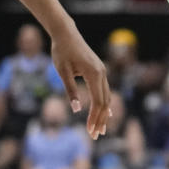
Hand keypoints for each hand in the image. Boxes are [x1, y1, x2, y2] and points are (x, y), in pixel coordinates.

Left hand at [49, 23, 110, 138]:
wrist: (66, 33)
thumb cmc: (61, 51)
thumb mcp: (62, 71)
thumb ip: (70, 90)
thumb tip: (76, 109)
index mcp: (93, 73)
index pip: (97, 101)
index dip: (94, 118)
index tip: (90, 131)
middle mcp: (101, 72)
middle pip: (104, 102)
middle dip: (100, 120)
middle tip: (95, 136)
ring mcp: (101, 71)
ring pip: (106, 96)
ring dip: (103, 113)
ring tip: (99, 129)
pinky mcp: (98, 69)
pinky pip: (104, 90)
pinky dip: (104, 103)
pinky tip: (105, 113)